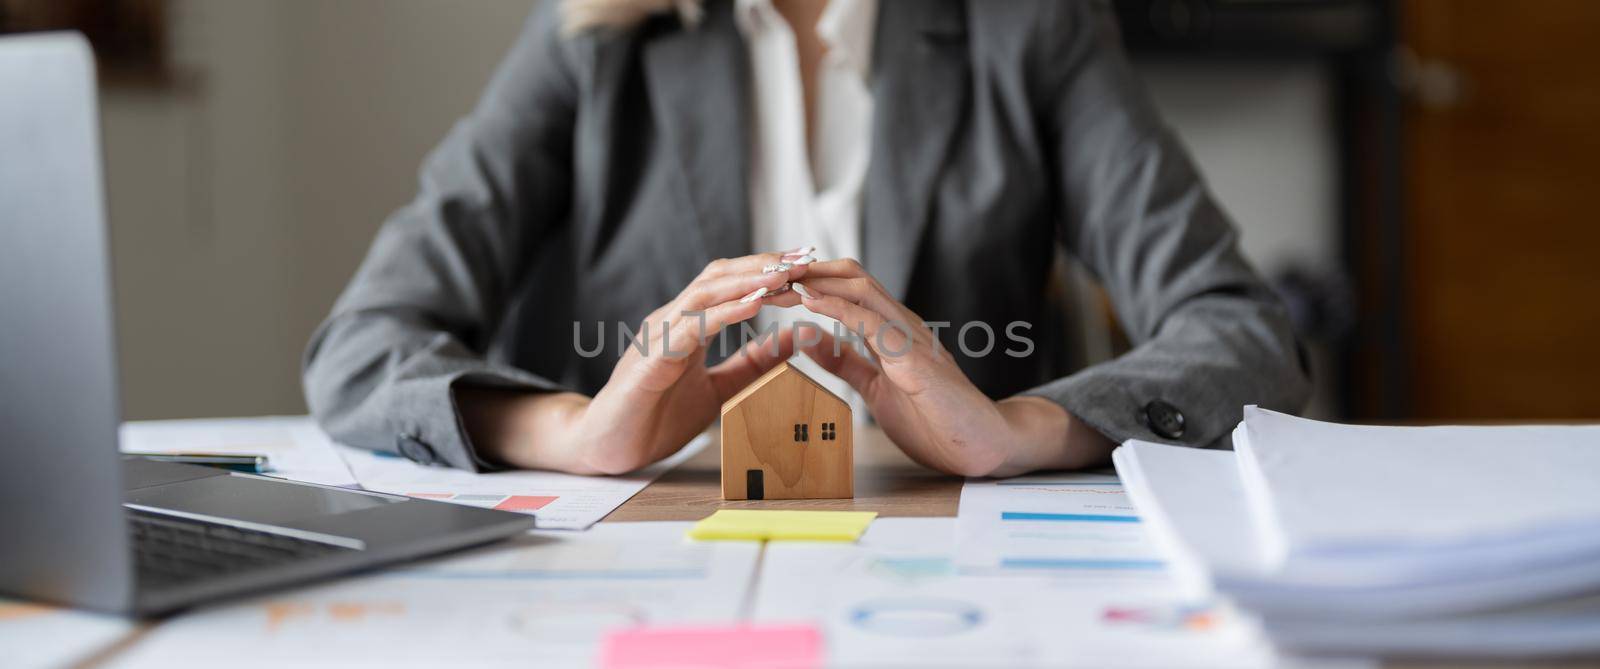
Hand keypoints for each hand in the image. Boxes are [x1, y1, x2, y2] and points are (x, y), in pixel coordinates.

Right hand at [460, 250, 812, 473]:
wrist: (607, 448)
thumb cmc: (656, 418)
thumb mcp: (720, 390)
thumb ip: (753, 365)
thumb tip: (793, 340)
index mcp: (687, 325)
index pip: (731, 283)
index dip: (768, 270)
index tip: (808, 263)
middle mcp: (671, 320)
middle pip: (720, 275)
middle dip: (764, 264)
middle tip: (806, 256)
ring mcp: (658, 336)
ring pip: (705, 293)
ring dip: (747, 281)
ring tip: (784, 274)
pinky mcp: (650, 361)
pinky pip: (689, 329)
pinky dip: (723, 314)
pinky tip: (753, 307)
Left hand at [770, 259, 1112, 476]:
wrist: (981, 445)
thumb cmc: (935, 418)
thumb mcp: (876, 387)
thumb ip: (847, 362)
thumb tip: (809, 340)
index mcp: (891, 331)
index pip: (848, 288)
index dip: (810, 280)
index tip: (773, 281)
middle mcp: (901, 324)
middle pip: (852, 276)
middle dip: (809, 270)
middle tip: (769, 271)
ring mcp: (911, 338)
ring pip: (862, 291)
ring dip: (819, 282)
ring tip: (784, 278)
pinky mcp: (916, 360)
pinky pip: (874, 324)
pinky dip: (840, 310)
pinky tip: (812, 305)